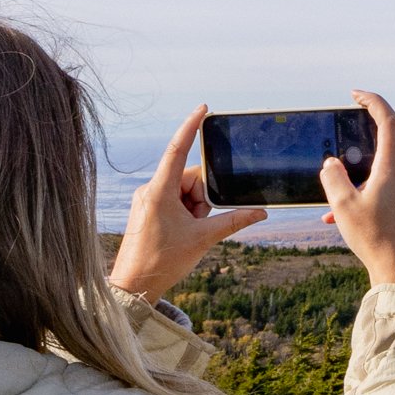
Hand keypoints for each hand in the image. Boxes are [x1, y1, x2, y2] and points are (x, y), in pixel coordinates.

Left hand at [109, 105, 267, 305]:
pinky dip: (186, 213)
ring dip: (195, 209)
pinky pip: (174, 200)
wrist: (134, 285)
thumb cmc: (162, 262)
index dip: (191, 127)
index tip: (203, 109)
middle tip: (199, 224)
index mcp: (160, 191)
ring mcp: (148, 199)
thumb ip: (233, 220)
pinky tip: (183, 232)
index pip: (177, 150)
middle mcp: (151, 190)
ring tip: (189, 232)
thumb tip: (260, 212)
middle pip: (190, 179)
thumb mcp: (203, 239)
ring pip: (184, 192)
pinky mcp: (147, 209)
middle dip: (204, 199)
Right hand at [329, 90, 394, 287]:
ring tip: (337, 172)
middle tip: (351, 117)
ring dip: (364, 158)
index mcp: (393, 166)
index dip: (373, 101)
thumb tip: (331, 164)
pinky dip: (365, 184)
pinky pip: (386, 180)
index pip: (388, 119)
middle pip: (393, 134)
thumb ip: (333, 177)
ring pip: (388, 158)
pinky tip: (337, 212)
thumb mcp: (342, 205)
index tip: (355, 95)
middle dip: (371, 122)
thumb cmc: (373, 237)